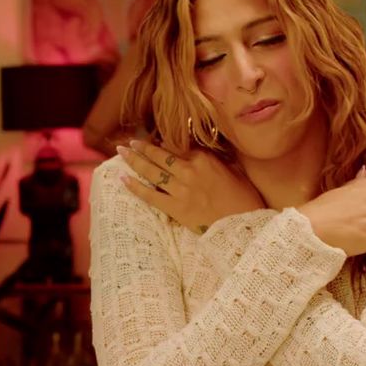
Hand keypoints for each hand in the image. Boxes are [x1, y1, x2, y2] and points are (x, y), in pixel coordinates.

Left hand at [117, 139, 263, 229]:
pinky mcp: (175, 208)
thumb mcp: (236, 171)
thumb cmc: (244, 199)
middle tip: (130, 142)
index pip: (179, 146)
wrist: (242, 226)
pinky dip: (135, 187)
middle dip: (143, 147)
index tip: (155, 139)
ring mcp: (180, 190)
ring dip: (134, 160)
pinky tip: (122, 178)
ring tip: (121, 151)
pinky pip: (150, 195)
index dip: (165, 142)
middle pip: (161, 155)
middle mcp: (189, 171)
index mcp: (205, 159)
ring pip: (152, 171)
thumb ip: (219, 159)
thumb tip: (208, 151)